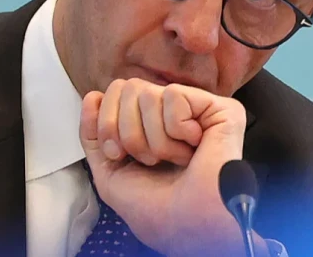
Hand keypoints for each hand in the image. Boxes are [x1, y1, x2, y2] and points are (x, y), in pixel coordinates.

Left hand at [79, 78, 255, 256]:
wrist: (190, 226)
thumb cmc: (157, 210)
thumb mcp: (110, 173)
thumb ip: (94, 135)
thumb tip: (92, 96)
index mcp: (148, 125)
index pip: (115, 92)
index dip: (106, 123)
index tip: (118, 155)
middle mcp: (171, 113)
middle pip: (127, 87)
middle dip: (127, 131)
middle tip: (149, 160)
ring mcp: (197, 109)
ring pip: (148, 93)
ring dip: (154, 139)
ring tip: (175, 160)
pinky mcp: (220, 108)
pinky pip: (173, 95)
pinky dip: (176, 129)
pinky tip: (194, 148)